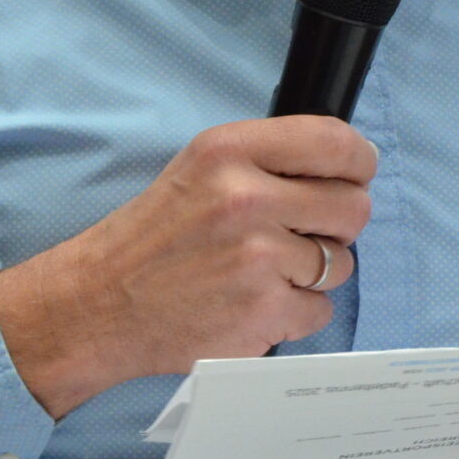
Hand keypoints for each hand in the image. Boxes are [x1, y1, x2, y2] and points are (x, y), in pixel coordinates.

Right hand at [0, 115, 376, 416]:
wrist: (100, 302)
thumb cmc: (156, 233)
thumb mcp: (202, 165)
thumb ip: (269, 157)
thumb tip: (346, 162)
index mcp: (231, 151)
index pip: (336, 143)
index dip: (359, 161)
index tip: (355, 174)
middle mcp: (247, 199)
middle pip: (353, 207)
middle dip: (338, 223)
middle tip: (304, 232)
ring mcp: (257, 260)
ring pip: (341, 264)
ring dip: (315, 271)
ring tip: (267, 270)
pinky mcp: (262, 314)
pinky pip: (320, 310)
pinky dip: (296, 312)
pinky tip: (256, 301)